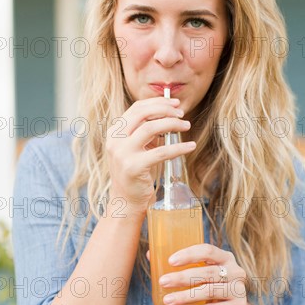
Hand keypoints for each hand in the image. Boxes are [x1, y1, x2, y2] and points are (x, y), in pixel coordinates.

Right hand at [106, 97, 195, 213]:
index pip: (136, 108)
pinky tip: (190, 146)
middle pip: (142, 114)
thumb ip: (146, 132)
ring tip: (186, 126)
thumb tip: (169, 116)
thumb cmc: (135, 173)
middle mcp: (115, 140)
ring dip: (172, 124)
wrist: (126, 202)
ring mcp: (122, 153)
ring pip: (151, 128)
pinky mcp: (134, 167)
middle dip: (165, 110)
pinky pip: (161, 152)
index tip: (175, 103)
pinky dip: (178, 147)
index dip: (157, 102)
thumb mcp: (136, 148)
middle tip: (182, 114)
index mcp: (114, 132)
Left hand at [146, 245, 248, 304]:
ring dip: (185, 296)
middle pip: (207, 272)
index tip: (170, 261)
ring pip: (209, 291)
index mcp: (225, 257)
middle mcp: (235, 271)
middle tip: (163, 281)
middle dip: (182, 277)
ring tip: (167, 300)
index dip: (189, 254)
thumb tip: (150, 254)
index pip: (208, 250)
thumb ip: (180, 264)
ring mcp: (239, 290)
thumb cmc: (211, 289)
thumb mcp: (200, 274)